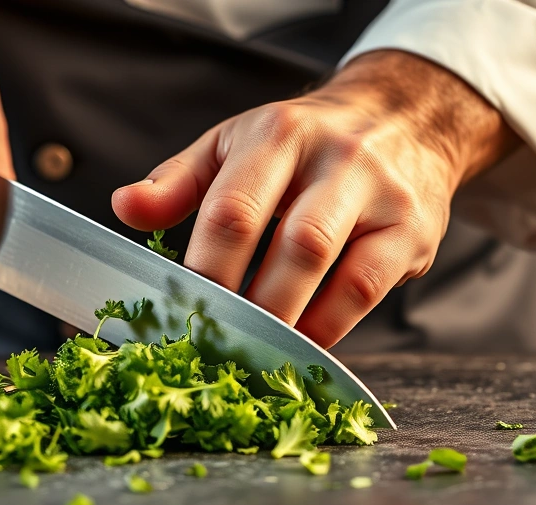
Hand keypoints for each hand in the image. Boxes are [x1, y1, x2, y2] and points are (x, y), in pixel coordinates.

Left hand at [113, 50, 517, 347]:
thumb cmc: (302, 141)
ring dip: (287, 321)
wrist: (403, 118)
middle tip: (213, 345)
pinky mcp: (411, 231)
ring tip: (250, 354)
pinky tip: (299, 347)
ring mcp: (381, 195)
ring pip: (332, 268)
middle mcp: (336, 159)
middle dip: (248, 305)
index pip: (235, 210)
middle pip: (292, 244)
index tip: (178, 314)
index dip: (205, 271)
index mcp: (278, 135)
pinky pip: (366, 290)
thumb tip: (124, 208)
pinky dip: (329, 327)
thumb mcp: (236, 142)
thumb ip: (179, 180)